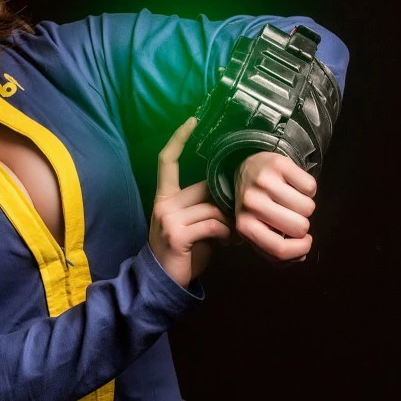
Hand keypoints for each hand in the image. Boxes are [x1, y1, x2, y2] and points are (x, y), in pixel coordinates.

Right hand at [149, 117, 233, 286]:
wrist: (163, 281)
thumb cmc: (182, 251)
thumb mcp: (191, 223)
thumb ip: (203, 205)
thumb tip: (229, 192)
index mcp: (164, 196)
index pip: (167, 160)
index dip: (179, 138)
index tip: (193, 120)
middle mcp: (163, 203)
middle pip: (204, 187)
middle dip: (226, 202)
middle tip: (237, 219)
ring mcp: (168, 218)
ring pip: (212, 207)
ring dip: (229, 222)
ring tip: (233, 235)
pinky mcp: (177, 234)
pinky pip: (212, 224)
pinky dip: (225, 234)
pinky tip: (227, 243)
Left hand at [233, 151, 317, 263]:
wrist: (246, 168)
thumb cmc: (258, 205)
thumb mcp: (259, 229)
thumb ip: (277, 250)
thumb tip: (301, 256)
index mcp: (244, 225)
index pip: (279, 249)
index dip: (300, 250)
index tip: (305, 242)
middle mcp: (251, 203)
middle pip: (300, 227)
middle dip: (302, 224)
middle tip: (290, 214)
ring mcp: (263, 182)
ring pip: (308, 207)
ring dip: (305, 205)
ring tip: (290, 199)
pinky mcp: (278, 164)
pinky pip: (310, 186)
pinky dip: (307, 188)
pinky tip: (292, 185)